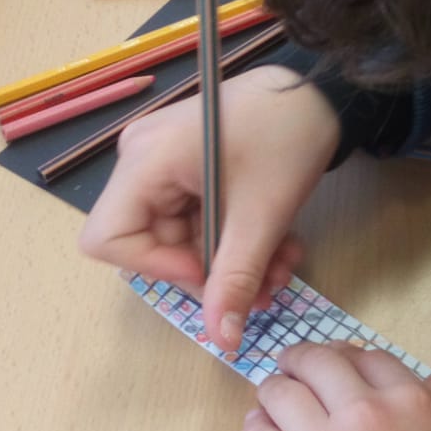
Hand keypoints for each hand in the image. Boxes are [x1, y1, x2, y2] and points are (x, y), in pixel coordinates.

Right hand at [78, 64, 340, 348]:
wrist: (321, 91)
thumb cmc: (287, 135)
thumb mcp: (261, 217)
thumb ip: (235, 281)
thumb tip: (223, 339)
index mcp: (144, 161)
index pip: (109, 239)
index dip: (156, 269)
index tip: (208, 274)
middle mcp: (141, 161)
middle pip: (150, 244)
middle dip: (210, 273)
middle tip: (264, 289)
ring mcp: (164, 164)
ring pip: (183, 239)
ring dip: (232, 262)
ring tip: (282, 268)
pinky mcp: (188, 169)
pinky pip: (198, 221)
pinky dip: (235, 240)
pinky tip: (278, 247)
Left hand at [243, 343, 430, 430]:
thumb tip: (430, 381)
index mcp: (412, 404)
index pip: (368, 358)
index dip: (347, 358)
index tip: (336, 367)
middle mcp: (364, 414)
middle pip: (317, 362)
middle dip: (302, 361)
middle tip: (294, 369)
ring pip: (279, 392)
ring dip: (275, 390)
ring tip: (273, 400)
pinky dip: (257, 427)